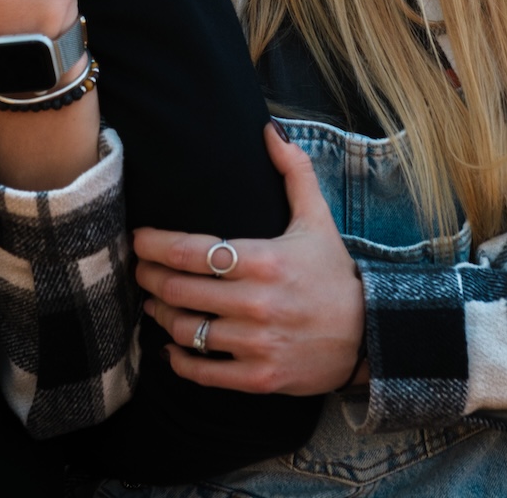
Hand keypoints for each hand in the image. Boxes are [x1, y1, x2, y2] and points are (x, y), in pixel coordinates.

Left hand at [133, 123, 365, 395]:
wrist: (368, 334)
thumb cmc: (333, 272)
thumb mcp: (317, 217)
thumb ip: (293, 170)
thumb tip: (269, 128)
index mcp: (265, 259)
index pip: (191, 251)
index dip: (154, 245)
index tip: (138, 239)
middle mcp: (257, 302)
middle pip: (179, 289)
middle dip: (148, 278)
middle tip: (138, 270)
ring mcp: (257, 342)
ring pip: (186, 330)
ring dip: (160, 316)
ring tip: (153, 303)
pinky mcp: (259, 377)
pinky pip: (203, 371)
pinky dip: (178, 360)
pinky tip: (169, 348)